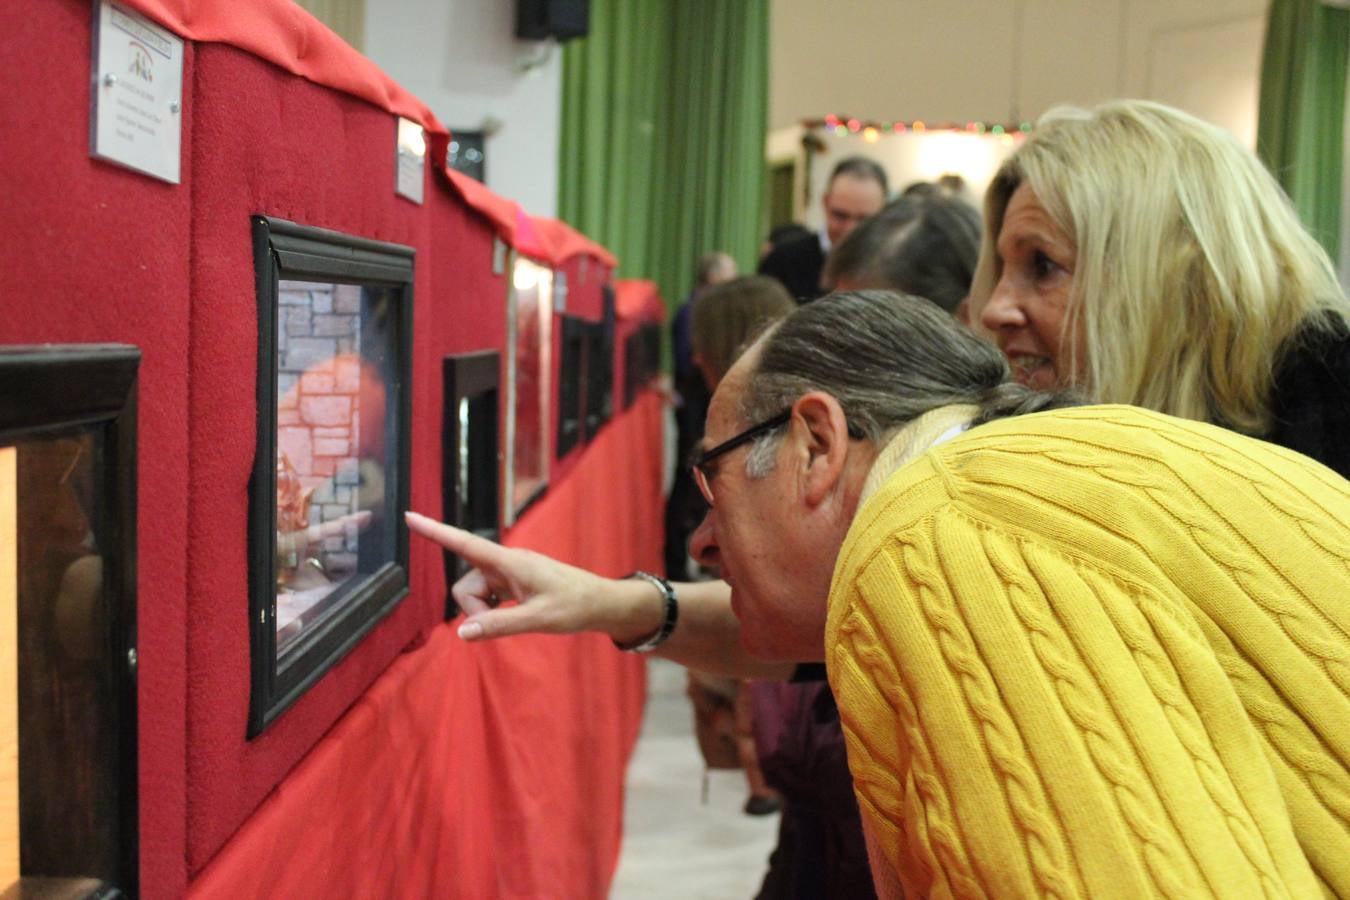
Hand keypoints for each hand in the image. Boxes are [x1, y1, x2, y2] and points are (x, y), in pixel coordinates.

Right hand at [405, 511, 663, 643]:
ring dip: (483, 613)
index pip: (465, 543)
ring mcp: (510, 573)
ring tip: (514, 620)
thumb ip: (500, 625)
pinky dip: (492, 610)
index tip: (409, 516)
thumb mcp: (539, 619)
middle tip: (500, 626)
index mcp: (510, 562)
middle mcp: (506, 563)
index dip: (435, 531)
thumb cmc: (575, 606)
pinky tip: (512, 616)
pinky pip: (488, 596)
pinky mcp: (514, 583)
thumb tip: (462, 633)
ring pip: (475, 594)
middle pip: (465, 584)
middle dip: (472, 609)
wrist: (602, 603)